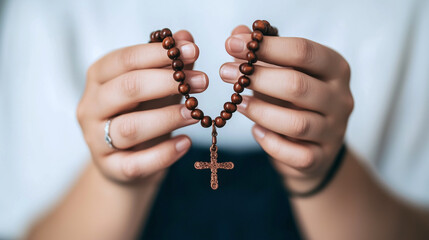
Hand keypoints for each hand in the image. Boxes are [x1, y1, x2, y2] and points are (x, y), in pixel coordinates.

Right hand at [77, 31, 207, 182]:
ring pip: (130, 128)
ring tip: (196, 113)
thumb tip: (186, 37)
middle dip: (166, 82)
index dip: (158, 54)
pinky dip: (164, 153)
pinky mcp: (110, 168)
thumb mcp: (155, 86)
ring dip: (167, 118)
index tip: (192, 50)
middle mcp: (91, 106)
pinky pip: (136, 163)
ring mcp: (97, 140)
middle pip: (126, 89)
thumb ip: (169, 63)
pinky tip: (186, 143)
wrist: (126, 159)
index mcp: (99, 78)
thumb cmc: (141, 113)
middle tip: (202, 81)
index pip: (125, 60)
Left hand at [220, 26, 353, 190]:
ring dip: (260, 112)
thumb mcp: (282, 72)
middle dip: (257, 78)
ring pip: (296, 123)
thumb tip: (236, 35)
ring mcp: (333, 131)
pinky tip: (255, 131)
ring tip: (236, 103)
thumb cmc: (295, 100)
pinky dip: (270, 143)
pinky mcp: (321, 157)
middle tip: (225, 73)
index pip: (303, 51)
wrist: (314, 143)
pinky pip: (295, 154)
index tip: (232, 44)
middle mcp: (340, 99)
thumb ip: (261, 54)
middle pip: (298, 85)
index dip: (266, 47)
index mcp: (334, 69)